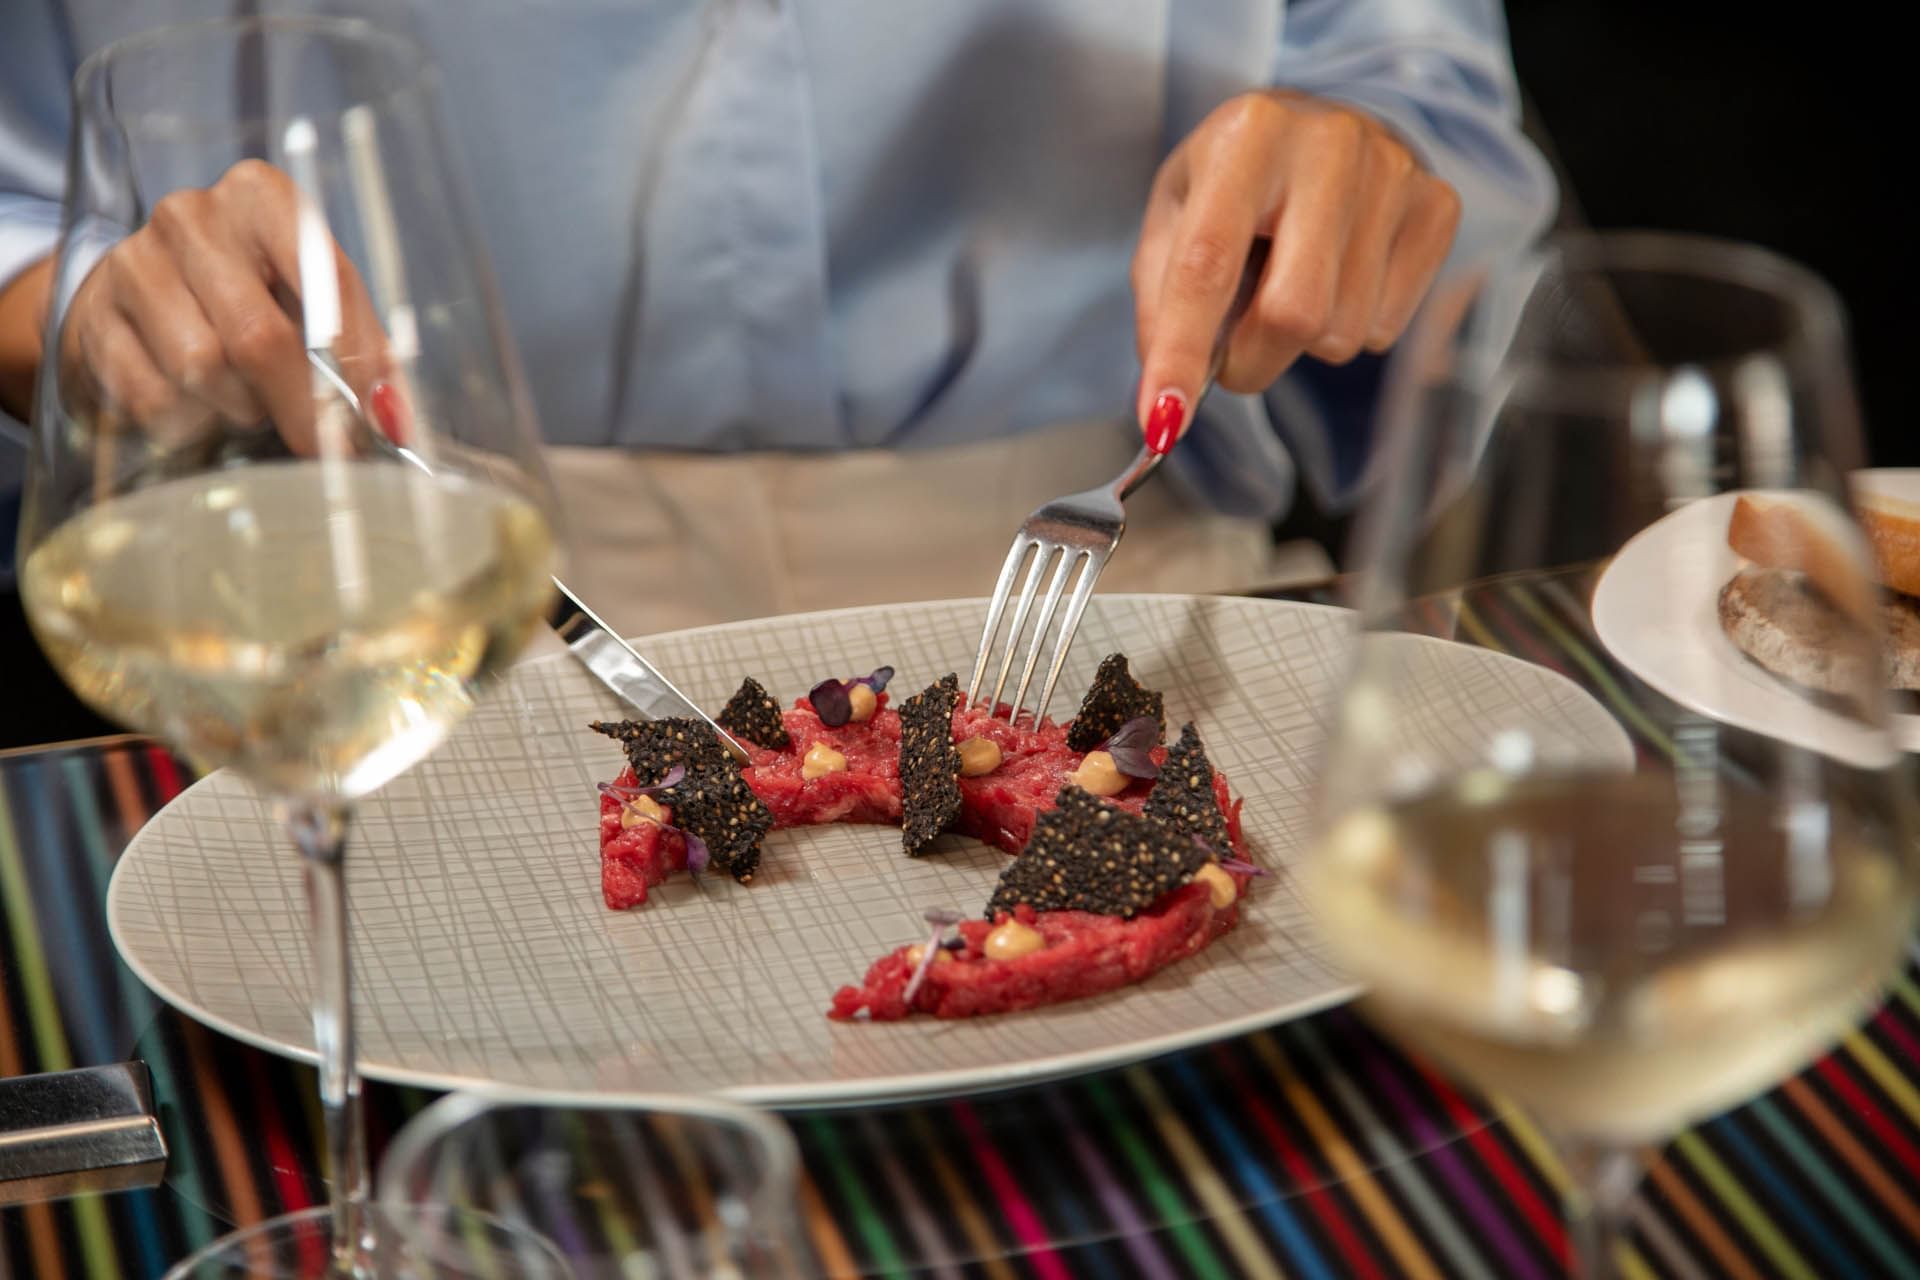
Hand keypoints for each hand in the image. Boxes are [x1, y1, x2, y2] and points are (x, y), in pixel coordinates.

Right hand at [58, 158, 388, 453]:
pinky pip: (155, 398)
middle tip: (324, 446)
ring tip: (250, 401)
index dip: (356, 357)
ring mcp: (134, 262)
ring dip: (241, 406)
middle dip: (302, 405)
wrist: (140, 303)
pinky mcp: (95, 318)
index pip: (324, 278)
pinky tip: (200, 405)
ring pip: (203, 368)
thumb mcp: (314, 304)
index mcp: (262, 197)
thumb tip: (394, 414)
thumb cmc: (252, 300)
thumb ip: (361, 350)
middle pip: (258, 335)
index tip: (378, 416)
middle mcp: (192, 216)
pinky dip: (191, 421)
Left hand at [1131, 90, 1461, 451]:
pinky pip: (1386, 327)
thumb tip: (1168, 401)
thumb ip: (1162, 303)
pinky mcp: (1437, 206)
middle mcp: (1328, 143)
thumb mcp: (1174, 218)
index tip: (1163, 420)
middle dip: (1254, 360)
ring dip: (1304, 342)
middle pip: (1294, 312)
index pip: (1209, 263)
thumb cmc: (1235, 181)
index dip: (1183, 349)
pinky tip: (1339, 277)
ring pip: (1343, 330)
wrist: (1319, 125)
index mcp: (1247, 135)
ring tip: (1291, 285)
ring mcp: (1394, 172)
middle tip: (1236, 353)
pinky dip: (1352, 327)